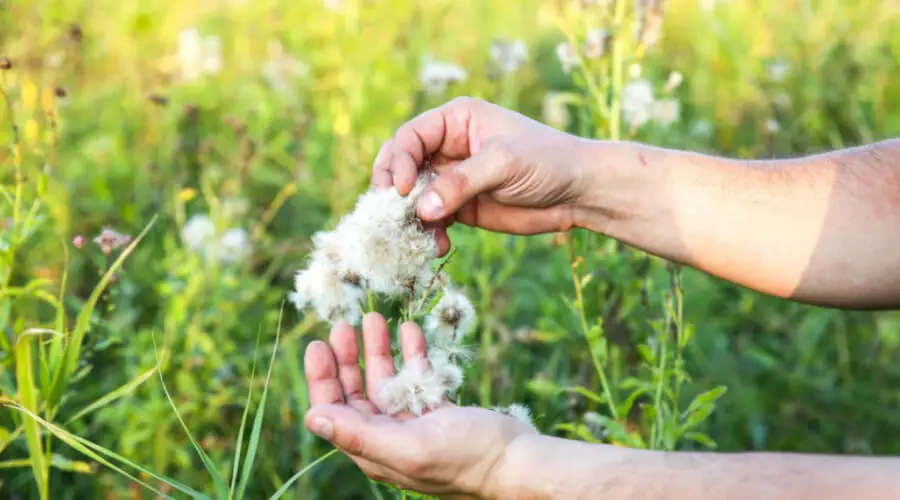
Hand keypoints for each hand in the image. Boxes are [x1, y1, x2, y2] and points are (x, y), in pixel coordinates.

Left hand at [303, 312, 537, 497]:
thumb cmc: (466, 458)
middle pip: (356, 393)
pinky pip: (417, 378)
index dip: (322, 379)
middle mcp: (389, 438)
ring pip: (386, 381)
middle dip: (348, 359)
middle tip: (344, 324)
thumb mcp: (409, 446)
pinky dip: (411, 354)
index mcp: (374, 451)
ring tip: (373, 318)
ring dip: (378, 350)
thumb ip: (358, 433)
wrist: (517, 463)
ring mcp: (415, 425)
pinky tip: (409, 330)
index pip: (334, 411)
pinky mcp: (440, 413)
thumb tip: (311, 417)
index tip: (317, 344)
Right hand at [372, 97, 593, 253]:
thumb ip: (461, 183)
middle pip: (401, 164)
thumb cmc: (547, 161)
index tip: (401, 190)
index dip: (398, 161)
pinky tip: (438, 245)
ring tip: (421, 236)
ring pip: (411, 197)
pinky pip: (430, 220)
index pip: (410, 137)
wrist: (578, 192)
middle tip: (392, 213)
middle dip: (393, 190)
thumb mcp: (503, 163)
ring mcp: (451, 178)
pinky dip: (427, 233)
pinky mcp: (460, 207)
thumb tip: (422, 209)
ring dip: (409, 218)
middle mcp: (447, 147)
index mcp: (455, 120)